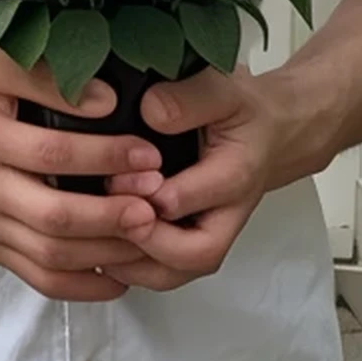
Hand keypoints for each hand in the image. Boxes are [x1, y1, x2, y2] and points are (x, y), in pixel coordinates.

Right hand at [0, 47, 172, 301]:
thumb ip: (47, 77)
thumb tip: (108, 102)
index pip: (52, 154)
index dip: (107, 158)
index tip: (150, 155)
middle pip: (53, 216)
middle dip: (112, 216)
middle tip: (156, 205)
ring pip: (48, 254)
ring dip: (104, 253)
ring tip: (149, 238)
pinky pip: (33, 276)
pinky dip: (79, 285)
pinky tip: (118, 276)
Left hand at [100, 66, 294, 288]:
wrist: (269, 132)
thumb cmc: (243, 113)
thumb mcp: (223, 89)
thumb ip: (190, 98)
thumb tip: (151, 111)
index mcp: (236, 174)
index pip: (197, 198)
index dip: (153, 196)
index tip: (117, 178)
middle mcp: (225, 214)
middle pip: (193, 253)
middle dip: (145, 241)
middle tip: (106, 216)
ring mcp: (209, 235)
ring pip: (175, 271)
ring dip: (131, 264)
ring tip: (92, 240)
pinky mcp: (190, 243)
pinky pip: (162, 271)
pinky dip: (128, 266)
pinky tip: (96, 246)